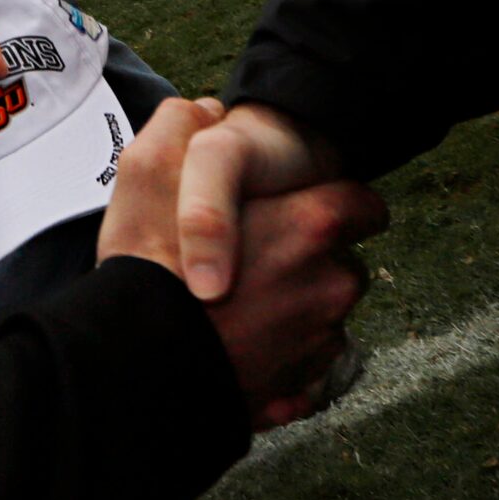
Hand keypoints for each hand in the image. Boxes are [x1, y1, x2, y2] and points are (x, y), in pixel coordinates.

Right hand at [100, 99, 383, 430]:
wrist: (136, 372)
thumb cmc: (147, 271)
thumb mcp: (147, 172)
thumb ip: (181, 124)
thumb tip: (204, 109)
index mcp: (311, 227)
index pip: (362, 203)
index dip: (325, 201)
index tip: (291, 209)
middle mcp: (331, 285)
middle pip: (339, 260)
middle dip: (303, 259)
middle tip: (248, 260)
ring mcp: (321, 343)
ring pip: (320, 313)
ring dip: (291, 308)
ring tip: (236, 307)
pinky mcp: (301, 390)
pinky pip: (302, 363)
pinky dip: (278, 355)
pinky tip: (236, 346)